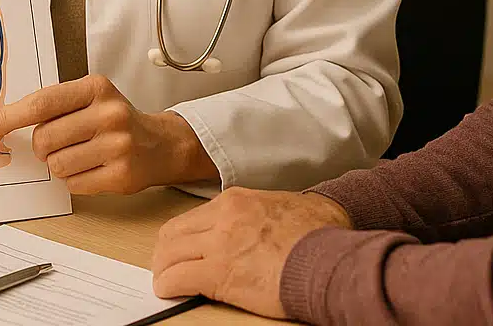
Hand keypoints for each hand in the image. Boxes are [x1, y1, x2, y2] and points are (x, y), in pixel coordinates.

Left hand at [0, 75, 217, 193]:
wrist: (161, 144)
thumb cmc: (113, 120)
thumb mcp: (90, 99)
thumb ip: (53, 106)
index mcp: (96, 87)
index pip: (42, 103)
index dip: (9, 117)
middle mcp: (109, 113)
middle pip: (44, 139)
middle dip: (43, 147)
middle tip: (61, 143)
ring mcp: (118, 145)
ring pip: (56, 165)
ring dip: (59, 165)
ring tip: (82, 155)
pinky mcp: (121, 175)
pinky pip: (73, 184)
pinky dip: (75, 180)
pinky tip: (93, 169)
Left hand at [151, 189, 351, 317]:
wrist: (330, 258)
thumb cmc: (321, 235)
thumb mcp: (289, 206)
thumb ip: (266, 211)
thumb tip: (266, 220)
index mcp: (237, 201)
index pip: (194, 217)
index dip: (185, 237)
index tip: (185, 249)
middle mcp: (223, 216)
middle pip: (174, 232)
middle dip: (165, 252)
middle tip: (166, 267)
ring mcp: (219, 244)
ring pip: (169, 254)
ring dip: (163, 269)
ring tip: (166, 281)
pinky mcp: (219, 273)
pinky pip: (177, 278)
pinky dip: (168, 286)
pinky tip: (169, 292)